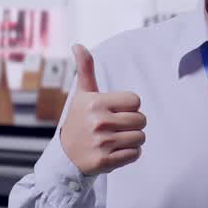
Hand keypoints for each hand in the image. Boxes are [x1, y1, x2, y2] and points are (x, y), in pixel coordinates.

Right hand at [59, 44, 146, 175]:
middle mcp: (98, 122)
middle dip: (133, 124)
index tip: (115, 111)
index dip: (129, 107)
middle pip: (141, 120)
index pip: (136, 101)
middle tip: (117, 127)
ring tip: (116, 139)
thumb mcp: (83, 94)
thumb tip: (77, 45)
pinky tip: (116, 151)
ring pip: (140, 138)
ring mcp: (101, 143)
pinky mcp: (105, 162)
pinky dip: (130, 154)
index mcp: (95, 102)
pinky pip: (135, 154)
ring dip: (133, 140)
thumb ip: (85, 69)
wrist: (66, 155)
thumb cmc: (80, 120)